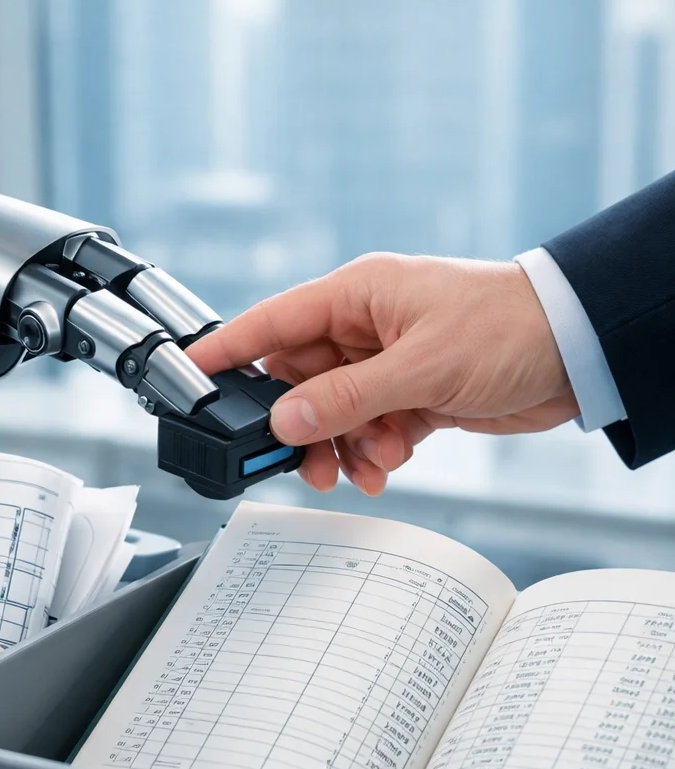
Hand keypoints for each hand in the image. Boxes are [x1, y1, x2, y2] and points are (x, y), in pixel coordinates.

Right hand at [187, 253, 576, 494]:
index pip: (273, 322)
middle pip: (300, 380)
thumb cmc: (510, 327)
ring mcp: (387, 362)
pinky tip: (386, 464)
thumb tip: (286, 422)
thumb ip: (347, 398)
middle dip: (297, 425)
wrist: (580, 350)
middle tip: (296, 461)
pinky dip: (372, 452)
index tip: (189, 375)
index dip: (228, 349)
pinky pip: (369, 428)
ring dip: (337, 446)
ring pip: (333, 412)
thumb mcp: (420, 366)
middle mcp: (365, 328)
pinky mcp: (411, 394)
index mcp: (357, 297)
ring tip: (353, 472)